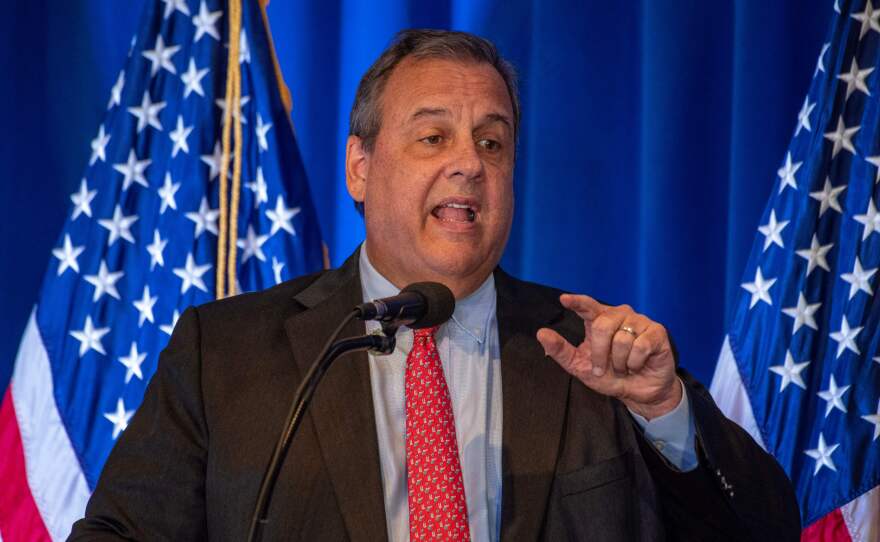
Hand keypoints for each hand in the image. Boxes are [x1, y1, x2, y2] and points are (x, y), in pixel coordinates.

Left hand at [536, 294, 679, 419]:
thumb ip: (561, 351)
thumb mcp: (581, 367)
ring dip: (619, 362)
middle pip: (602, 326)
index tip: (564, 299)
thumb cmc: (610, 377)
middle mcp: (620, 315)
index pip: (587, 306)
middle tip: (603, 368)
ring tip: (624, 367)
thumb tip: (541, 333)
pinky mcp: (657, 332)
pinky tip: (638, 365)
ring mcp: (640, 322)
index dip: (577, 301)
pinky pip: (640, 346)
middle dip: (600, 354)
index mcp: (600, 320)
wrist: (639, 393)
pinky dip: (635, 363)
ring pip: (622, 339)